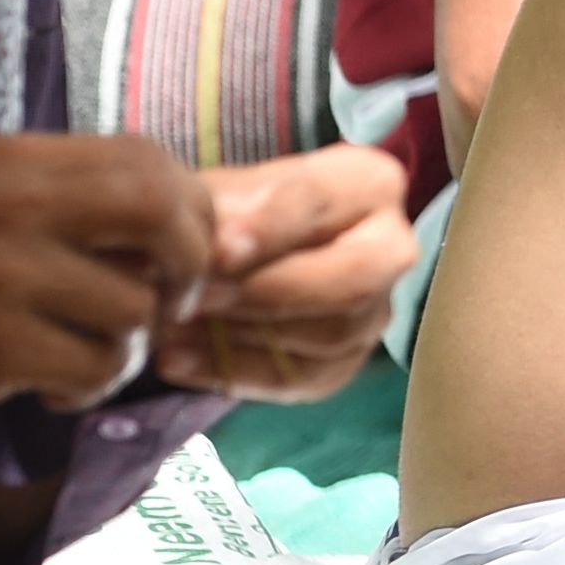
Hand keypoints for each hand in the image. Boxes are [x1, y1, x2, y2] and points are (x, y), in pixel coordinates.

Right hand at [0, 131, 214, 456]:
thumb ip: (72, 203)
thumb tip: (188, 221)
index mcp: (8, 159)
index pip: (146, 158)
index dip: (189, 208)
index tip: (183, 251)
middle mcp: (6, 203)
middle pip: (162, 211)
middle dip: (191, 264)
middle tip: (173, 304)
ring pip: (138, 304)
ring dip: (130, 344)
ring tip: (83, 354)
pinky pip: (100, 365)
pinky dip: (91, 386)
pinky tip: (49, 387)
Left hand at [158, 146, 413, 398]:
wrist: (244, 258)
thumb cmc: (239, 211)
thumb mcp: (226, 193)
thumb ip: (219, 213)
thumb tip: (205, 250)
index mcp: (369, 186)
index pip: (323, 205)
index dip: (270, 228)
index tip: (218, 249)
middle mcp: (390, 250)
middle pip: (354, 280)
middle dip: (272, 291)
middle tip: (199, 295)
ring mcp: (373, 312)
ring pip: (329, 334)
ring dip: (245, 333)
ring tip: (173, 324)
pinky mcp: (344, 362)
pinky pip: (299, 377)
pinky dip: (233, 370)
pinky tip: (178, 356)